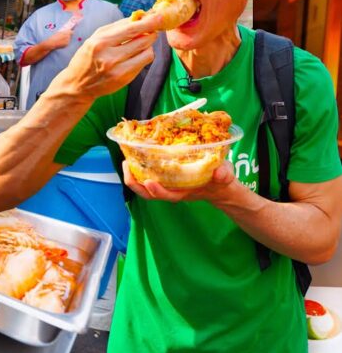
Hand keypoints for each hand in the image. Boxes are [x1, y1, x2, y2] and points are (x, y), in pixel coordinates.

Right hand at [47, 13, 163, 101]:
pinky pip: (144, 62)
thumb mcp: (95, 38)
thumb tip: (139, 16)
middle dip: (151, 32)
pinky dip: (143, 55)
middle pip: (143, 40)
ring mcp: (118, 70)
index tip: (160, 16)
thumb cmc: (86, 58)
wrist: (78, 85)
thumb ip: (117, 27)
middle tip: (151, 29)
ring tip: (138, 43)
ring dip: (147, 45)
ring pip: (147, 52)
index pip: (131, 29)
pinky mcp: (125, 79)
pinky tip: (135, 54)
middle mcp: (109, 57)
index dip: (149, 22)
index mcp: (100, 43)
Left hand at [122, 160, 242, 203]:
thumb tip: (219, 172)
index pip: (168, 195)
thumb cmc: (221, 181)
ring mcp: (168, 185)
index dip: (157, 191)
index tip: (149, 181)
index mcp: (185, 192)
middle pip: (149, 193)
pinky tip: (136, 156)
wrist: (220, 185)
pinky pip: (149, 176)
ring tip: (126, 160)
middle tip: (127, 165)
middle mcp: (173, 190)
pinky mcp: (166, 178)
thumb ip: (224, 174)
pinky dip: (140, 169)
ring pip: (145, 186)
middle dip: (135, 183)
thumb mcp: (226, 176)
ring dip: (133, 176)